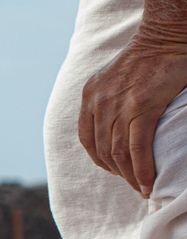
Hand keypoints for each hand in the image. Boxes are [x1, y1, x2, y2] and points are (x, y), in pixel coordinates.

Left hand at [80, 35, 186, 196]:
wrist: (165, 35)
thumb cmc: (146, 56)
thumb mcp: (112, 78)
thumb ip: (107, 99)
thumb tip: (113, 123)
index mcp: (89, 97)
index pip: (87, 139)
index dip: (100, 159)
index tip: (114, 169)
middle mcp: (99, 103)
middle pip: (103, 150)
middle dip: (118, 173)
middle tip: (133, 185)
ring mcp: (119, 107)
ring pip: (119, 154)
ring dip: (130, 177)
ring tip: (142, 189)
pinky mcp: (142, 108)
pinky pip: (137, 148)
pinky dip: (142, 169)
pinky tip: (148, 182)